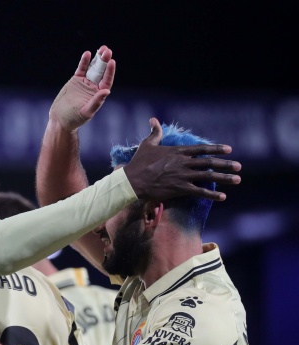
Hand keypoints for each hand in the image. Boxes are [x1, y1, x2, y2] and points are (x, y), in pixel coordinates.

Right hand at [49, 45, 115, 131]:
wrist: (60, 119)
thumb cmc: (74, 119)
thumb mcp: (86, 112)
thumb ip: (96, 102)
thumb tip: (106, 91)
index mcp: (99, 94)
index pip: (107, 80)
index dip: (109, 71)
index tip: (111, 62)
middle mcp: (94, 87)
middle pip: (101, 71)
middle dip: (104, 61)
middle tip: (107, 51)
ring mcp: (85, 82)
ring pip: (93, 68)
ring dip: (97, 58)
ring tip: (102, 49)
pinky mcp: (76, 80)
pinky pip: (82, 69)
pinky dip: (84, 62)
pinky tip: (87, 54)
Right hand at [124, 118, 241, 201]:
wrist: (132, 180)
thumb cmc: (139, 162)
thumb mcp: (147, 145)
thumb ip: (155, 133)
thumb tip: (153, 119)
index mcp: (178, 151)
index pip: (202, 149)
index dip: (216, 149)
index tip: (229, 149)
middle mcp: (184, 162)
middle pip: (209, 162)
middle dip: (226, 164)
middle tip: (239, 166)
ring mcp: (183, 175)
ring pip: (208, 176)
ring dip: (224, 178)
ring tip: (237, 179)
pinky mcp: (180, 188)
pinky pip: (199, 191)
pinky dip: (212, 194)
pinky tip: (223, 197)